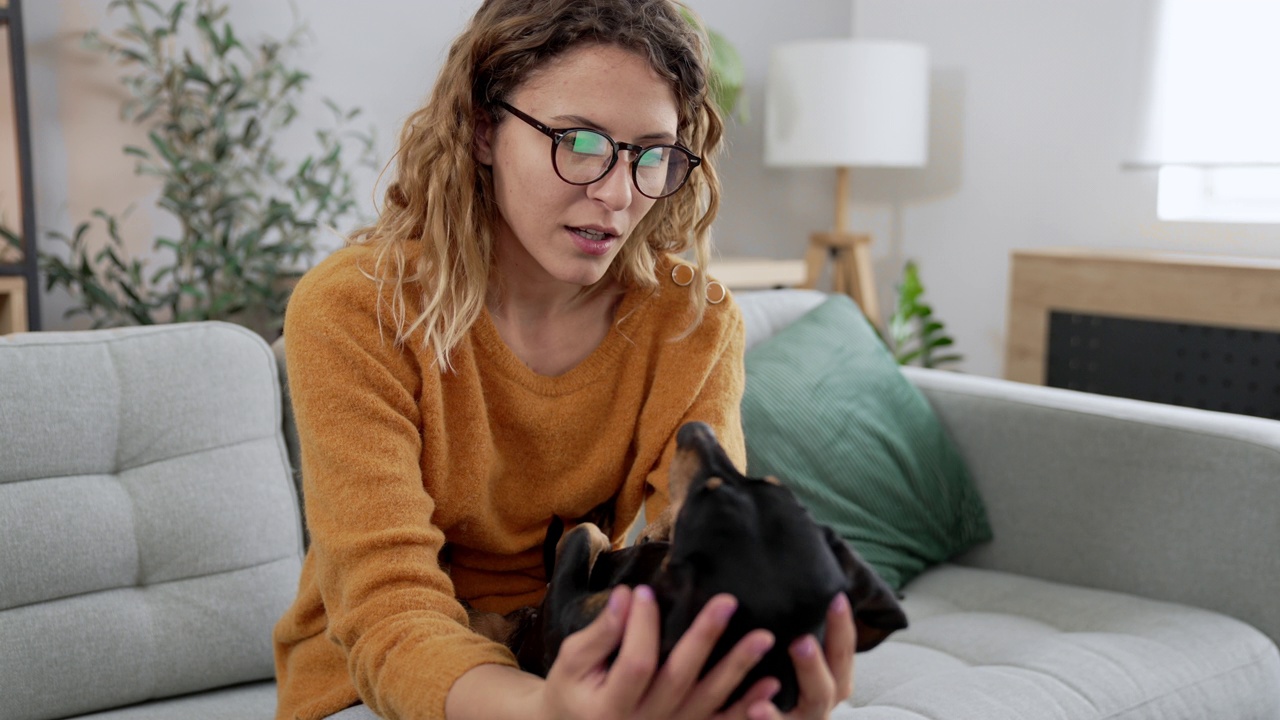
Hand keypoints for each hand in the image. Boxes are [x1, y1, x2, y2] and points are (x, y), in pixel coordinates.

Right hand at [537, 585, 781, 719]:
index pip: (636, 662)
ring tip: (764, 637)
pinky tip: (772, 684)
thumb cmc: (572, 691)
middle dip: (705, 638)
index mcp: (612, 706)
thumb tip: (628, 595)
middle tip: (728, 601)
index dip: (642, 625)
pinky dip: (747, 707)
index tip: (643, 589)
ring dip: (738, 669)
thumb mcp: (570, 663)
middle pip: (679, 678)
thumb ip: (599, 634)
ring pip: (707, 701)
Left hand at [741, 594, 856, 719]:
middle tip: (803, 638)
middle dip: (820, 659)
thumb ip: (801, 633)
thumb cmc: (780, 686)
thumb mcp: (797, 661)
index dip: (842, 626)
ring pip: (813, 705)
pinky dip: (770, 717)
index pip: (844, 651)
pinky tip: (756, 706)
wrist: (763, 718)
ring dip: (804, 682)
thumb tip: (791, 575)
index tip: (836, 597)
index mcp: (833, 681)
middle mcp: (823, 703)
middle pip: (832, 682)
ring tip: (788, 665)